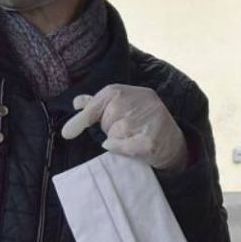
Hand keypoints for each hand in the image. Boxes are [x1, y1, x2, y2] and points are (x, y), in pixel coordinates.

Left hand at [60, 84, 188, 170]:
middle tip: (126, 132)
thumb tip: (77, 102)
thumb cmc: (143, 126)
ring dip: (119, 142)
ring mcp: (149, 117)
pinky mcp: (152, 138)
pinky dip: (122, 150)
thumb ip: (99, 105)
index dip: (82, 118)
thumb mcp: (123, 110)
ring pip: (114, 135)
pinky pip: (124, 147)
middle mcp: (140, 100)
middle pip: (106, 121)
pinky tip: (132, 148)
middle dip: (110, 130)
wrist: (174, 144)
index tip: (66, 134)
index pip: (99, 102)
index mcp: (129, 91)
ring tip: (133, 139)